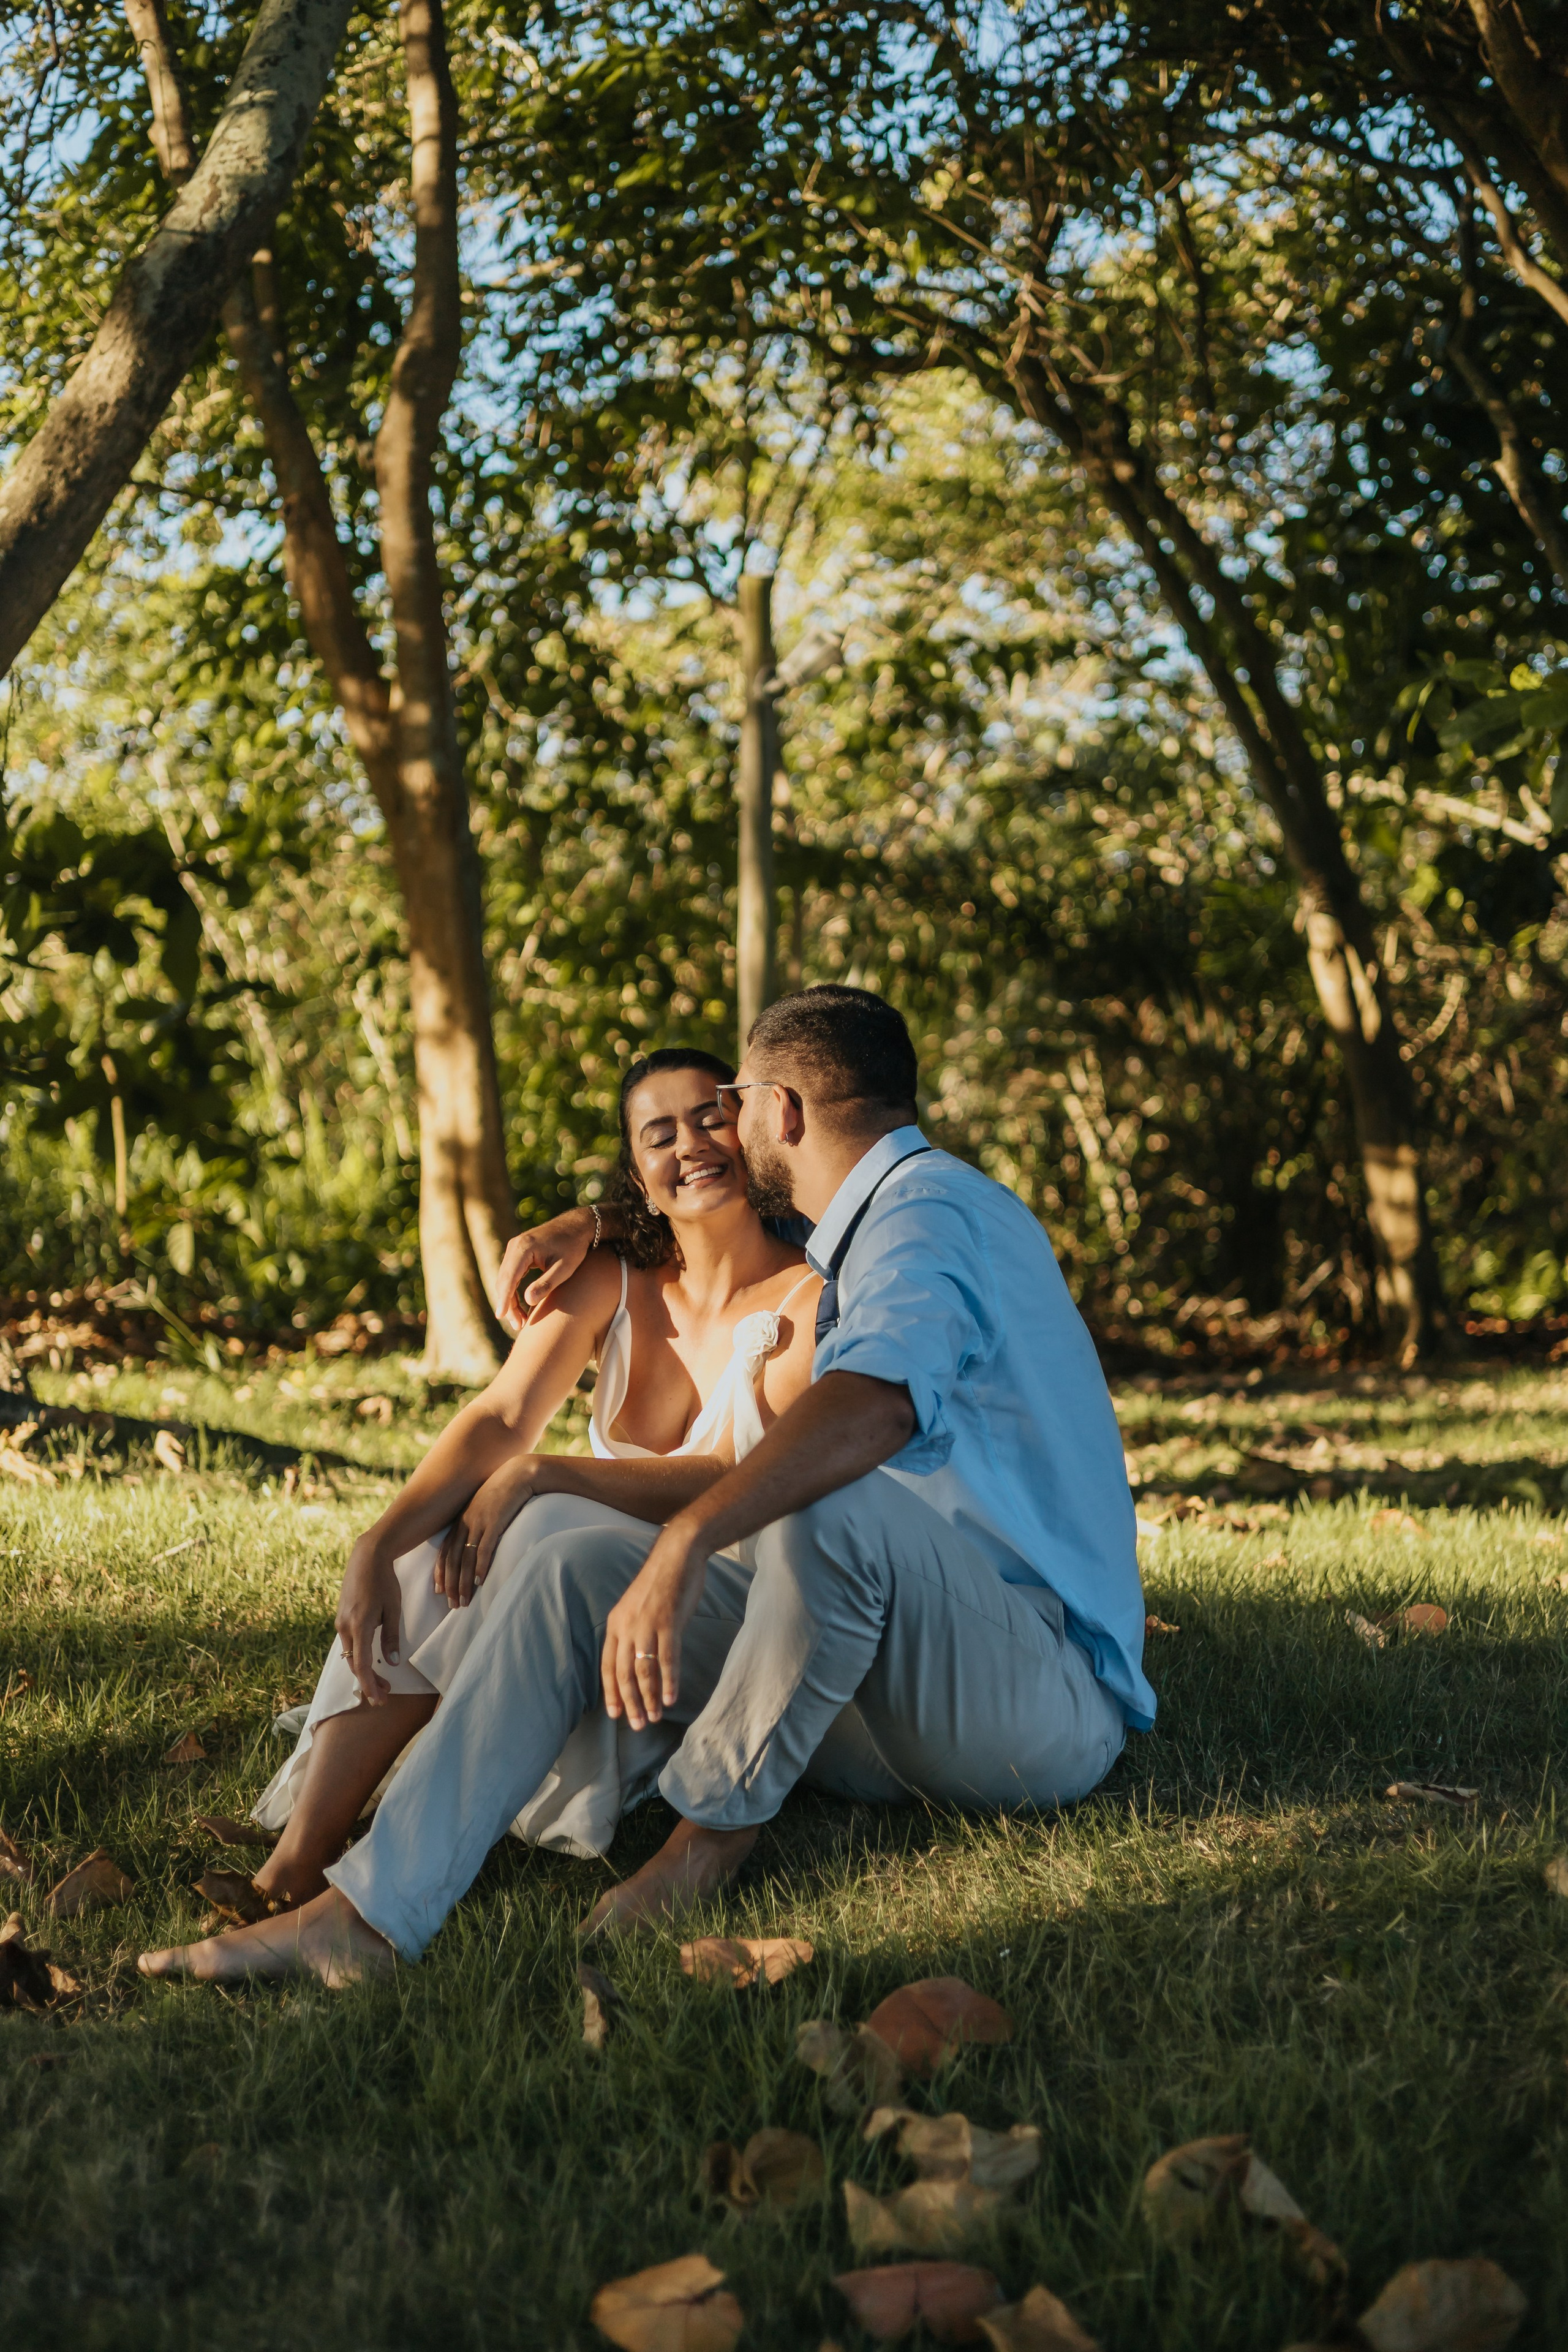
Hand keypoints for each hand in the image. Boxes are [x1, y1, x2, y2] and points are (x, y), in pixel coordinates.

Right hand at [334, 1536, 402, 1704]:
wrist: (366, 1557)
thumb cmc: (384, 1581)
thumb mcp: (393, 1609)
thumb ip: (391, 1637)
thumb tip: (391, 1663)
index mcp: (359, 1624)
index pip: (361, 1664)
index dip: (369, 1685)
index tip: (378, 1700)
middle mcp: (345, 1626)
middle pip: (354, 1664)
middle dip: (369, 1682)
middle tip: (386, 1696)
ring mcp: (340, 1622)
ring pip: (350, 1655)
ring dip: (364, 1670)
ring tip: (383, 1682)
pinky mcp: (341, 1618)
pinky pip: (349, 1644)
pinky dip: (359, 1657)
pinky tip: (371, 1662)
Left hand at [434, 1455, 540, 1605]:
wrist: (519, 1474)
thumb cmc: (505, 1492)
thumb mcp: (485, 1507)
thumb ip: (478, 1523)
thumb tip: (476, 1543)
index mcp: (462, 1520)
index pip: (445, 1551)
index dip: (441, 1572)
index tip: (439, 1591)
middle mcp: (466, 1522)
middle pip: (452, 1559)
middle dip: (450, 1584)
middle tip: (452, 1605)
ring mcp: (479, 1522)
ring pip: (465, 1558)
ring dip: (463, 1583)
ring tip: (464, 1601)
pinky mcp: (495, 1521)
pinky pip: (484, 1548)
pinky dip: (480, 1566)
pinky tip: (479, 1582)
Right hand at [494, 1207, 597, 1333]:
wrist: (576, 1226)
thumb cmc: (573, 1247)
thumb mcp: (564, 1268)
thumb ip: (546, 1284)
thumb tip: (528, 1301)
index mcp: (523, 1248)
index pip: (509, 1278)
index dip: (504, 1299)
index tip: (501, 1316)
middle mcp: (514, 1246)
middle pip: (504, 1280)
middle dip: (508, 1304)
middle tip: (518, 1326)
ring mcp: (514, 1248)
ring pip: (505, 1279)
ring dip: (510, 1300)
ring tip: (520, 1321)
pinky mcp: (518, 1252)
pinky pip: (510, 1274)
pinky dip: (513, 1291)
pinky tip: (519, 1305)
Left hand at [601, 1519, 709, 1729]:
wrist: (677, 1554)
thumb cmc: (660, 1581)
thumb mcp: (636, 1605)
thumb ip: (633, 1630)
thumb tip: (636, 1658)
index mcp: (616, 1623)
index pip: (607, 1666)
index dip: (610, 1692)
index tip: (615, 1714)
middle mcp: (627, 1627)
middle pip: (623, 1674)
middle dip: (630, 1703)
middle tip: (637, 1725)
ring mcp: (648, 1626)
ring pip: (644, 1671)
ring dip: (649, 1698)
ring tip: (654, 1717)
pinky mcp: (669, 1624)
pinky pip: (667, 1659)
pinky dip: (669, 1681)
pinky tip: (670, 1698)